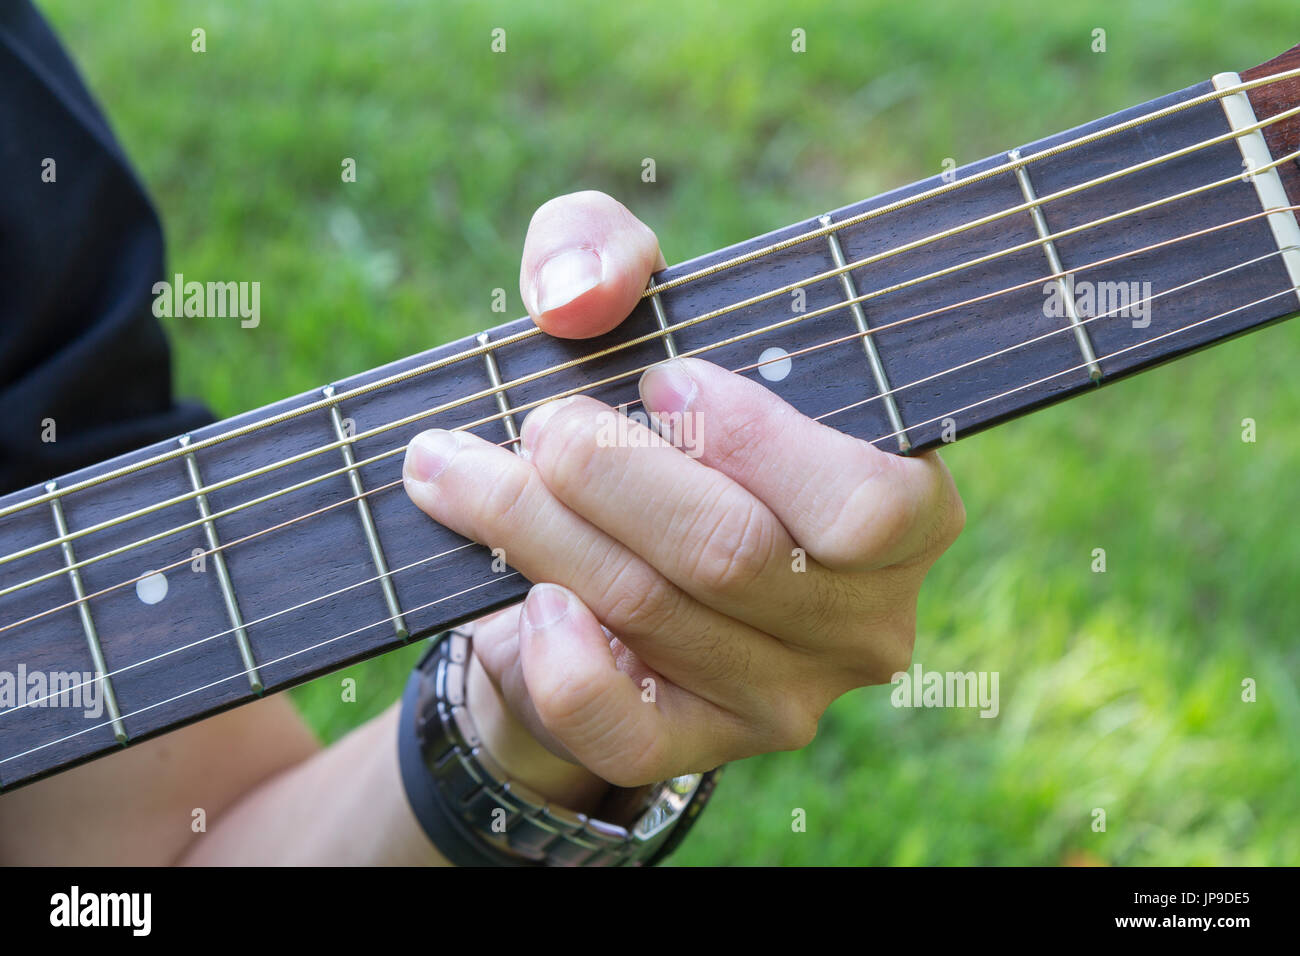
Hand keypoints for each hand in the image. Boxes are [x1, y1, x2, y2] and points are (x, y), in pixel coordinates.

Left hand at [402, 191, 964, 796]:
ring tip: (456, 471)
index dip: (752, 438)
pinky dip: (564, 663)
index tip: (662, 381)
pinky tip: (528, 599)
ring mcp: (786, 698)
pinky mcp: (699, 748)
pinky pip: (627, 734)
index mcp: (903, 512)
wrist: (616, 559)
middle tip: (537, 425)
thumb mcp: (634, 309)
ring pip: (655, 615)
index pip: (865, 504)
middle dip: (606, 475)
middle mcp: (863, 619)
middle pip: (732, 554)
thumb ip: (604, 252)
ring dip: (535, 532)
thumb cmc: (653, 423)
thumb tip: (577, 298)